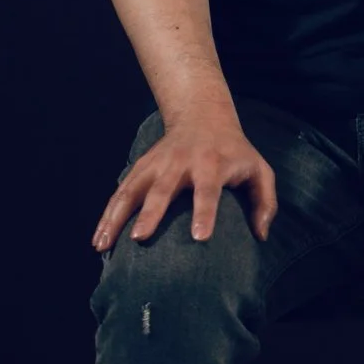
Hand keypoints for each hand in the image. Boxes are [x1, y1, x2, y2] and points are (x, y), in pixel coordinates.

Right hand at [93, 111, 276, 249]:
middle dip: (151, 213)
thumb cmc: (235, 153)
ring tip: (104, 246)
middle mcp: (180, 164)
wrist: (203, 118)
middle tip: (140, 238)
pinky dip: (107, 215)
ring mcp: (156, 165)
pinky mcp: (140, 168)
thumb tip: (262, 236)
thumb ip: (265, 201)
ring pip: (132, 190)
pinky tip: (98, 240)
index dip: (204, 212)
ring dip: (116, 217)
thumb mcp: (259, 169)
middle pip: (163, 189)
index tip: (200, 237)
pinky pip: (120, 193)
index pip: (208, 190)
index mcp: (212, 165)